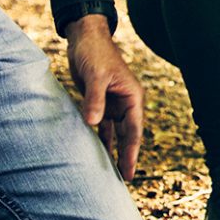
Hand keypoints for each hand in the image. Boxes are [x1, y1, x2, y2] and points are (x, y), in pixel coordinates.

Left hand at [66, 18, 143, 180]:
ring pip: (115, 133)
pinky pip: (102, 126)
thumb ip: (95, 99)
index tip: (129, 172)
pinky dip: (100, 139)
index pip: (133, 131)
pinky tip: (97, 153)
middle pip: (128, 136)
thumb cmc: (95, 53)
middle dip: (126, 156)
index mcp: (132, 97)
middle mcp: (126, 103)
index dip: (132, 153)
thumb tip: (94, 123)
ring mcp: (113, 104)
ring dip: (113, 150)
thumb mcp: (96, 75)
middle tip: (124, 180)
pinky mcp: (99, 102)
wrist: (85, 39)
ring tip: (112, 172)